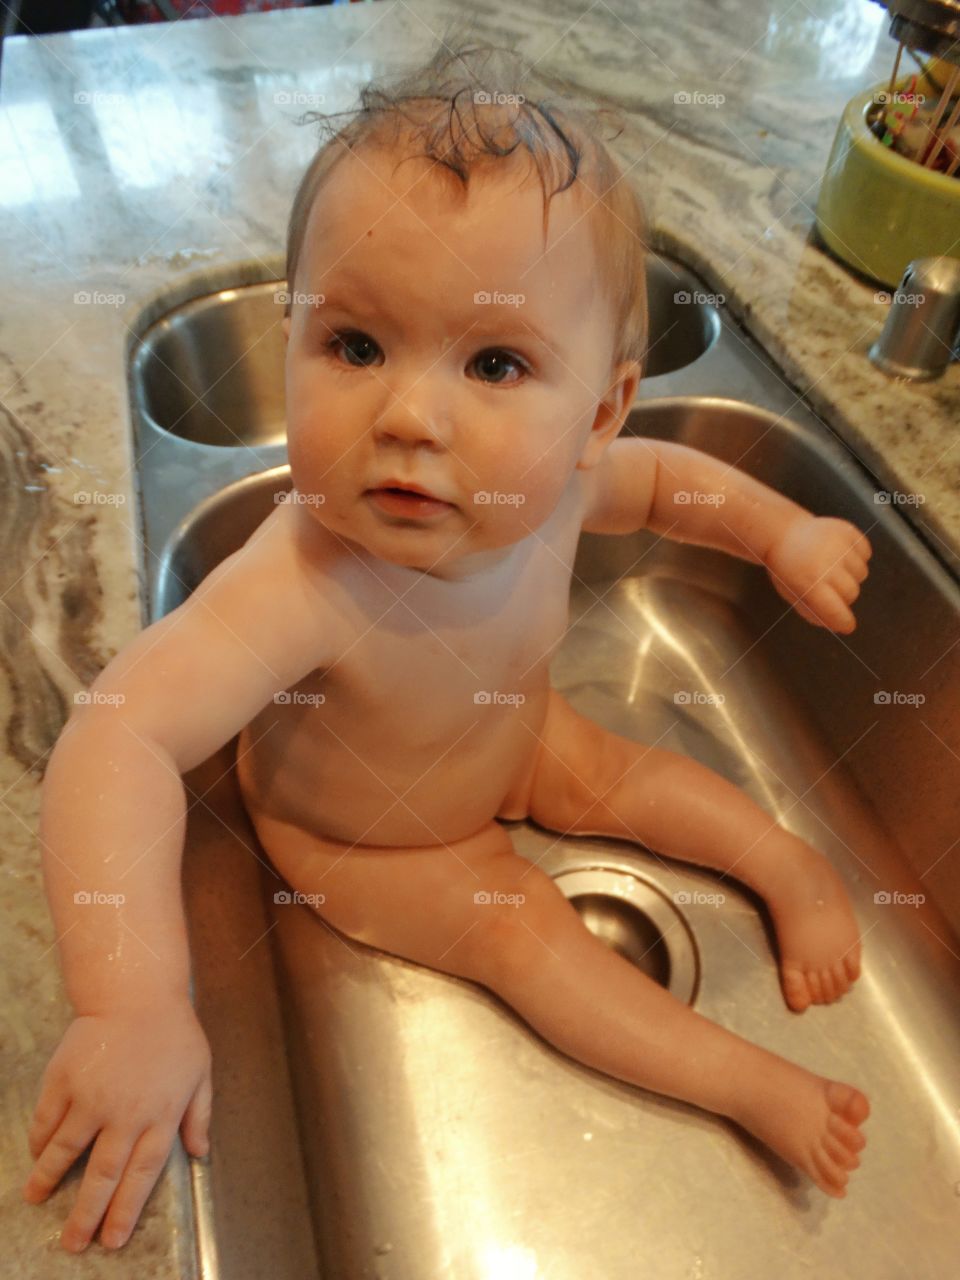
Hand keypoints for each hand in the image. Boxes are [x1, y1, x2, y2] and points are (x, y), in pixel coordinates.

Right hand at [23, 1000, 211, 1252]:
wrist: (136, 993)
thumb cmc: (174, 1033)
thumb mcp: (200, 1071)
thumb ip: (199, 1115)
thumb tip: (199, 1153)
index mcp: (159, 1115)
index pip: (141, 1176)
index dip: (125, 1211)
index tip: (112, 1240)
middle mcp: (123, 1113)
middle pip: (102, 1175)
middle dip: (86, 1214)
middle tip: (73, 1243)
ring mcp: (90, 1097)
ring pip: (65, 1151)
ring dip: (48, 1180)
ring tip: (35, 1200)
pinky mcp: (64, 1080)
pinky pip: (47, 1120)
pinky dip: (40, 1142)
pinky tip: (37, 1155)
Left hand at [765, 515, 871, 632]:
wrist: (782, 532)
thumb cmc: (788, 569)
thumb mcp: (793, 594)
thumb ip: (814, 613)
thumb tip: (841, 626)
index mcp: (809, 583)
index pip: (835, 610)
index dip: (844, 621)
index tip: (847, 625)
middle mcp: (827, 564)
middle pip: (852, 593)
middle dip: (844, 596)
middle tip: (829, 586)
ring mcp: (839, 546)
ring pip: (862, 573)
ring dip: (851, 575)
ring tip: (832, 566)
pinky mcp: (847, 531)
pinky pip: (866, 552)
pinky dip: (857, 556)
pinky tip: (839, 553)